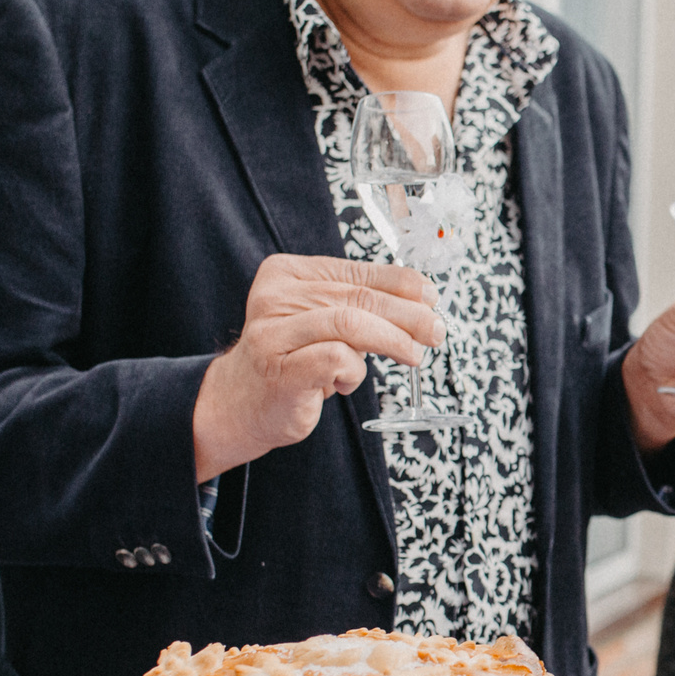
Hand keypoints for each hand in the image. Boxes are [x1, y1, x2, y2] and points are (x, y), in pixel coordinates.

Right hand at [192, 255, 440, 481]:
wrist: (240, 404)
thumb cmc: (291, 362)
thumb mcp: (324, 323)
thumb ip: (360, 306)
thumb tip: (422, 300)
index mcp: (286, 273)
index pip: (356, 271)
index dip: (401, 284)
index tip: (430, 297)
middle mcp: (275, 296)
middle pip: (359, 297)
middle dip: (407, 314)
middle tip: (435, 330)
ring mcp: (272, 332)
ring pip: (351, 323)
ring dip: (393, 339)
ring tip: (413, 354)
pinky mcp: (279, 368)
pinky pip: (336, 359)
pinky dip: (355, 371)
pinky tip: (347, 381)